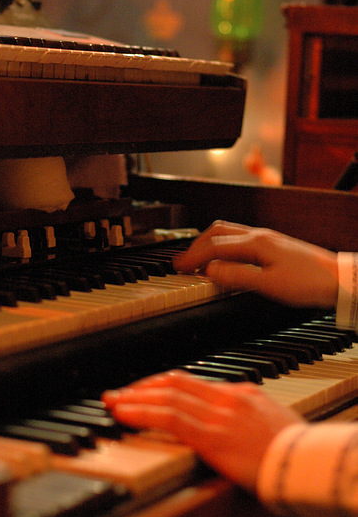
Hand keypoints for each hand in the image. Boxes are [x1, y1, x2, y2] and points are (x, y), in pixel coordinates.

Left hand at [103, 370, 302, 491]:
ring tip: (113, 402)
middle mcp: (226, 397)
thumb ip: (244, 418)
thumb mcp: (270, 425)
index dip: (161, 386)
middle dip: (141, 387)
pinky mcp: (212, 435)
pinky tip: (124, 414)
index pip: (191, 382)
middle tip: (118, 393)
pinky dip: (141, 413)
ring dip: (133, 398)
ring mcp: (218, 415)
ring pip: (165, 396)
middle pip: (173, 383)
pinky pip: (167, 417)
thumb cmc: (294, 455)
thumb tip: (226, 424)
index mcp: (241, 394)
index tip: (143, 391)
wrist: (308, 466)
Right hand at [173, 220, 338, 307]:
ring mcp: (266, 238)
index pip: (214, 246)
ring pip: (228, 233)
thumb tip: (210, 270)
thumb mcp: (270, 285)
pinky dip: (223, 247)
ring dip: (209, 244)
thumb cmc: (310, 282)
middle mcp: (259, 235)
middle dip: (196, 246)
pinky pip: (238, 239)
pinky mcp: (272, 245)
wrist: (339, 279)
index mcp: (256, 242)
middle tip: (183, 263)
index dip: (192, 256)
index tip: (177, 267)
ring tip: (198, 260)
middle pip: (217, 232)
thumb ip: (237, 276)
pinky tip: (224, 259)